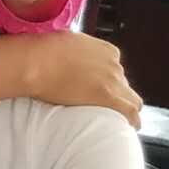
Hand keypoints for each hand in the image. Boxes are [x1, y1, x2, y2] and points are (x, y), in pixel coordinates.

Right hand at [19, 31, 142, 127]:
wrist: (36, 62)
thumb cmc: (42, 52)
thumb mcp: (65, 42)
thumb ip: (76, 50)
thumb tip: (69, 55)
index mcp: (105, 50)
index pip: (115, 69)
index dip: (108, 81)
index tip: (98, 88)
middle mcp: (113, 63)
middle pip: (122, 84)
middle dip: (114, 94)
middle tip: (100, 105)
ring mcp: (113, 80)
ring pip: (131, 98)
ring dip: (124, 107)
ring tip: (117, 119)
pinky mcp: (108, 96)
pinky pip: (131, 111)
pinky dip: (132, 120)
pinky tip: (129, 126)